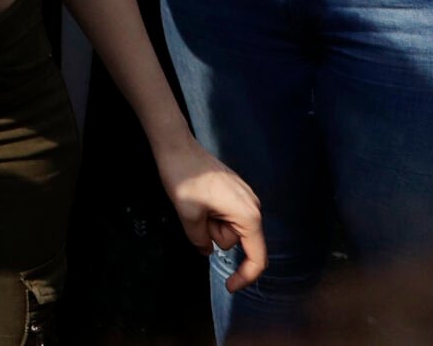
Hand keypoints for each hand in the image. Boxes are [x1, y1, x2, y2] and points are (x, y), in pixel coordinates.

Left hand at [155, 139, 265, 293]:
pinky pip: (225, 214)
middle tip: (195, 213)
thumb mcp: (189, 216)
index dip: (245, 276)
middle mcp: (253, 207)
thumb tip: (206, 249)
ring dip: (210, 223)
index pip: (257, 257)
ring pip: (228, 228)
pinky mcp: (235, 191)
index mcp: (248, 215)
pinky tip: (199, 197)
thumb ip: (200, 240)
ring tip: (196, 202)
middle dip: (214, 235)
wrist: (176, 146)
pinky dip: (211, 213)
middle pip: (236, 241)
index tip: (229, 287)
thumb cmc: (184, 178)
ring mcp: (245, 197)